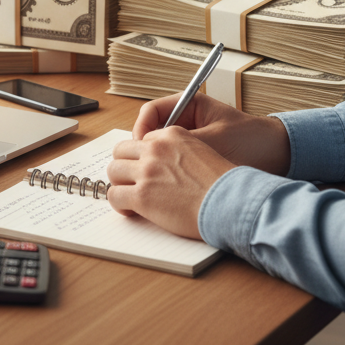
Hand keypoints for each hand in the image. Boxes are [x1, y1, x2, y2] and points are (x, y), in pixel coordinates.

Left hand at [106, 127, 234, 238]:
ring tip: (128, 195)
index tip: (145, 169)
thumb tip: (165, 166)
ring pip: (113, 171)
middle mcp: (156, 148)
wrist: (231, 203)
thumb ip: (180, 152)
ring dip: (119, 183)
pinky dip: (118, 203)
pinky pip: (114, 195)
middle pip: (122, 151)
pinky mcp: (142, 195)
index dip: (142, 157)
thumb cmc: (223, 184)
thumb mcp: (204, 151)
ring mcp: (147, 171)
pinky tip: (129, 210)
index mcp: (172, 135)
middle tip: (131, 180)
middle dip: (124, 166)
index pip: (142, 140)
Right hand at [132, 93, 290, 176]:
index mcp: (189, 104)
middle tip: (141, 169)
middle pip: (151, 131)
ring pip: (160, 149)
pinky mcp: (198, 157)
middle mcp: (187, 119)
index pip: (151, 112)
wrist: (283, 155)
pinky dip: (170, 173)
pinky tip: (173, 187)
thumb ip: (182, 144)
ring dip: (156, 164)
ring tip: (157, 180)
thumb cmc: (253, 141)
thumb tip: (152, 153)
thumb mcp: (214, 141)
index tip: (139, 149)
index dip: (140, 130)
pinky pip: (174, 162)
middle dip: (143, 150)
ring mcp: (192, 138)